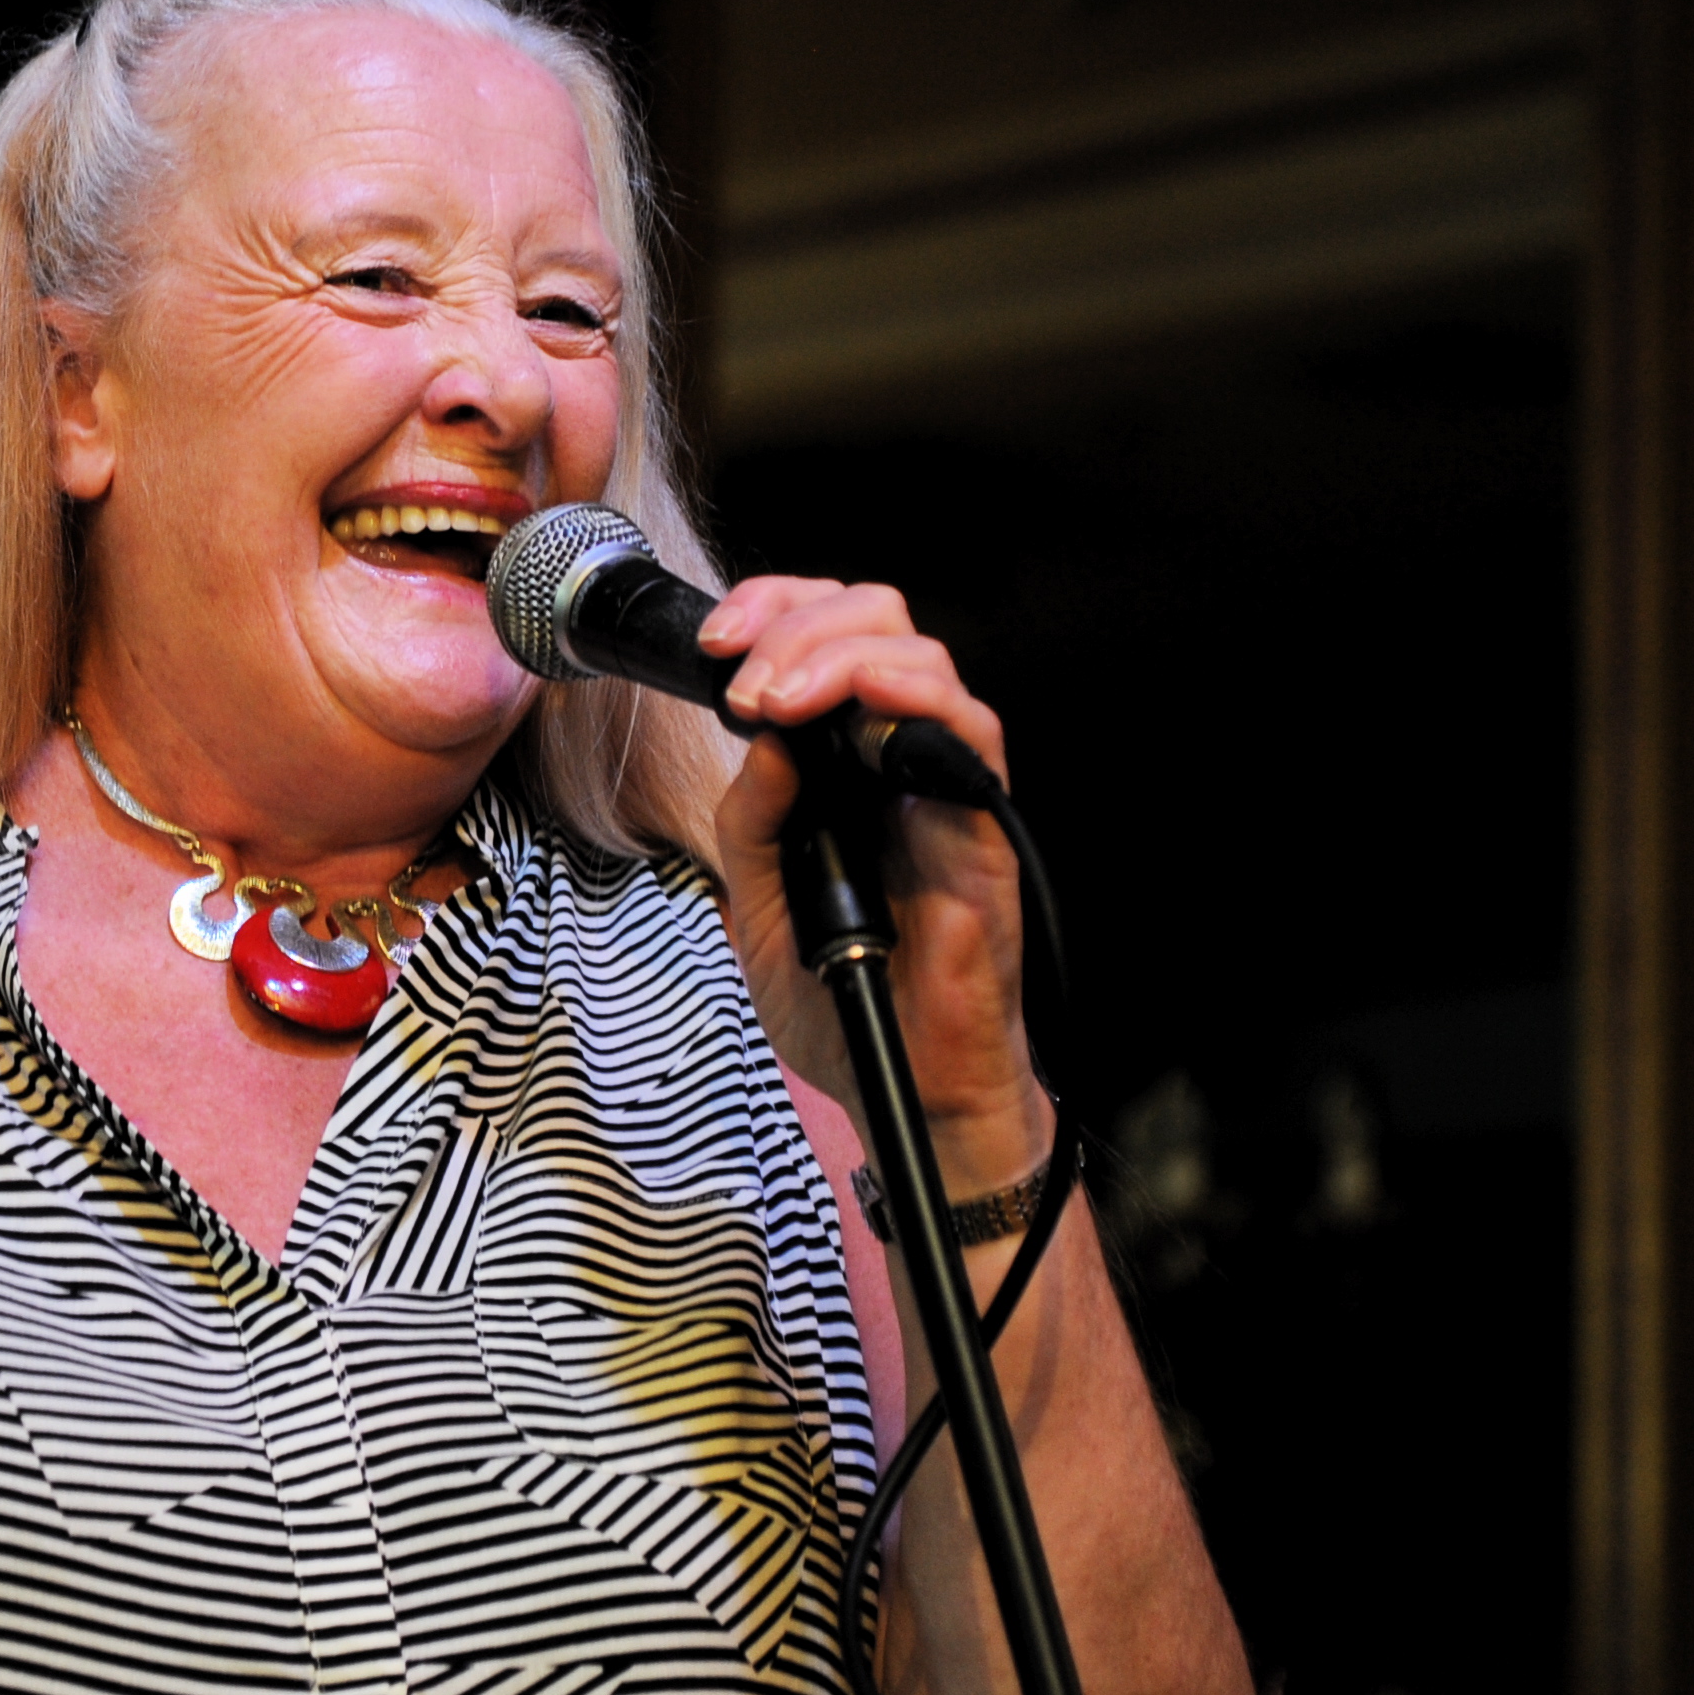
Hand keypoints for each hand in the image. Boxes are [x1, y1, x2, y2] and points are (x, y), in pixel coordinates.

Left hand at [700, 578, 1044, 1169]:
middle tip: (741, 673)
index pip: (824, 635)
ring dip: (836, 655)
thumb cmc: (845, 1003)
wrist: (904, 1085)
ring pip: (918, 656)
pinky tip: (860, 708)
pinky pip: (971, 729)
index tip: (712, 644)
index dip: (772, 610)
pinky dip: (912, 696)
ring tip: (773, 701)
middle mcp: (898, 758)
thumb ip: (750, 823)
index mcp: (843, 762)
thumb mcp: (757, 908)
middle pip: (874, 616)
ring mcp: (944, 785)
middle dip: (795, 619)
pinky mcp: (980, 824)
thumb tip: (760, 739)